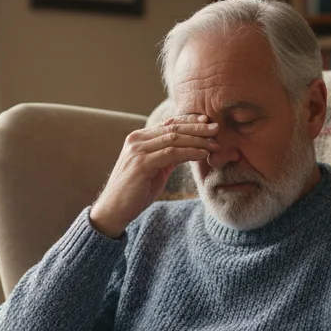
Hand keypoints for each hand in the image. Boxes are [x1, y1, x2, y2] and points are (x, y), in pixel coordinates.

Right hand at [89, 114, 218, 237]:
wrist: (114, 209)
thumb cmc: (135, 191)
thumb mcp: (156, 169)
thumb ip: (168, 156)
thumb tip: (191, 148)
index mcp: (139, 138)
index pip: (168, 123)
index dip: (189, 121)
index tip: (207, 121)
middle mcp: (137, 140)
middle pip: (172, 127)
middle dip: (197, 127)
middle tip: (216, 128)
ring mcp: (138, 150)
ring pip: (173, 138)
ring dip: (197, 139)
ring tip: (214, 142)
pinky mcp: (141, 163)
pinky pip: (171, 153)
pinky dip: (189, 152)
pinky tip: (202, 153)